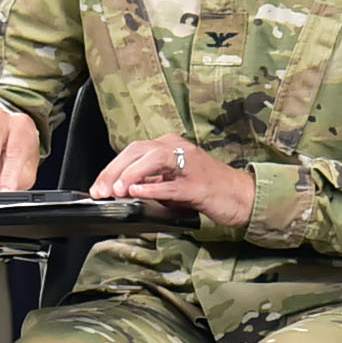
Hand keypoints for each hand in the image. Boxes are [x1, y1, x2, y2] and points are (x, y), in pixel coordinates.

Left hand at [89, 134, 255, 228]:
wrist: (243, 196)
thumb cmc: (208, 189)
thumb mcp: (172, 182)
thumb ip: (149, 181)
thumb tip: (119, 189)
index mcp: (170, 146)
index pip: (132, 151)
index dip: (111, 169)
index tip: (97, 187)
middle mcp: (178, 149)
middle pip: (138, 151)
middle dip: (114, 171)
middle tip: (100, 191)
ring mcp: (190, 166)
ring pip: (154, 160)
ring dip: (131, 174)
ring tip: (117, 190)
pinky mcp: (199, 185)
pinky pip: (172, 184)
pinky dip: (152, 187)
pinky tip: (137, 193)